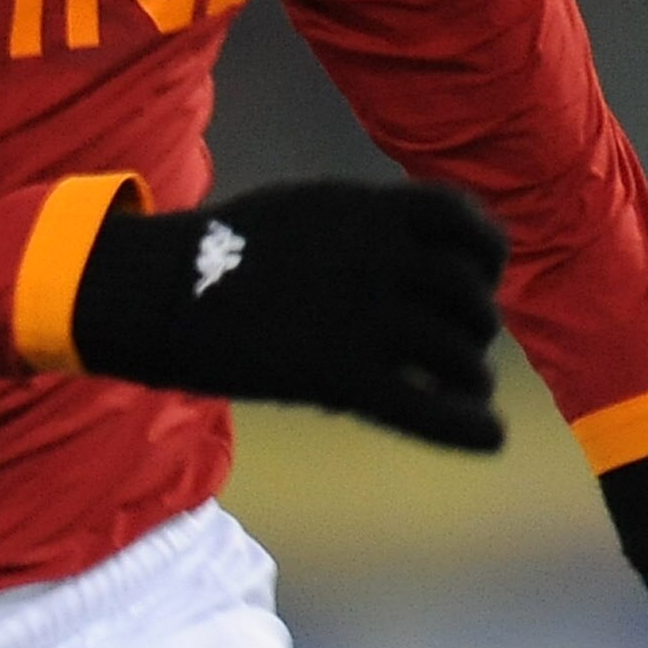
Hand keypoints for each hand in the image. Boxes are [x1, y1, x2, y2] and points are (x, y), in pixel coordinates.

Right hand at [70, 179, 506, 451]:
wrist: (158, 291)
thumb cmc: (218, 252)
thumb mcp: (302, 210)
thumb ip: (362, 226)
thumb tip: (408, 251)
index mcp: (369, 211)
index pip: (466, 223)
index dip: (488, 253)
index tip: (484, 276)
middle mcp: (381, 259)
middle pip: (470, 297)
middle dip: (476, 325)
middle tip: (460, 347)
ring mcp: (366, 318)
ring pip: (460, 356)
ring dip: (471, 375)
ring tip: (460, 390)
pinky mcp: (343, 377)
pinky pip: (429, 410)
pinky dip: (468, 428)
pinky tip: (489, 437)